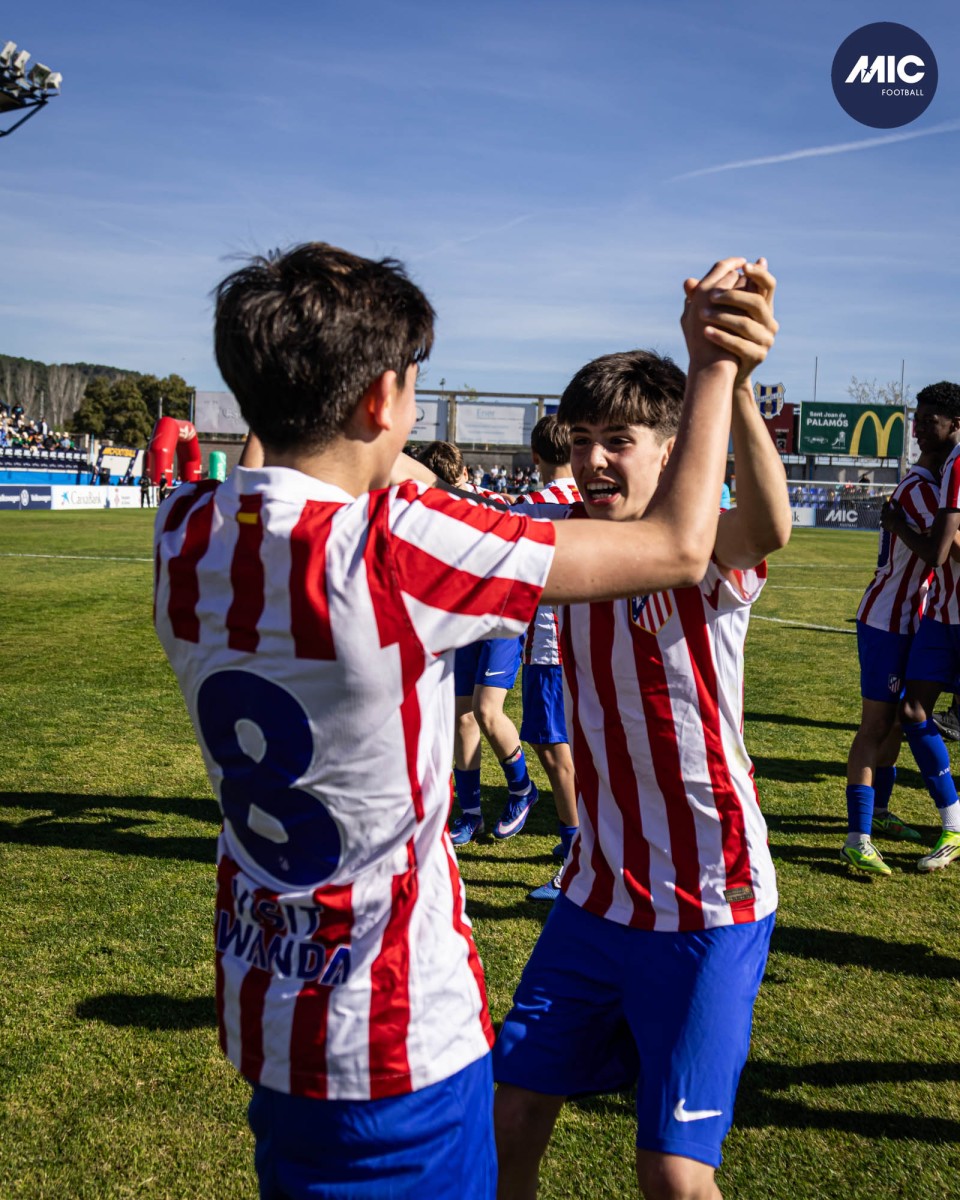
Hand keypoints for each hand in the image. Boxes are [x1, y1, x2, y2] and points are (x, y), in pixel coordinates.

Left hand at [684, 258, 777, 385]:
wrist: (722, 371)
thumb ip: (705, 299)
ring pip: (746, 324)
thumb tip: (687, 281)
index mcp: (762, 308)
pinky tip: (705, 332)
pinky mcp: (758, 356)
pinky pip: (740, 345)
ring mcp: (765, 340)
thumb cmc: (719, 336)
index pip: (768, 284)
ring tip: (701, 314)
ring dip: (722, 316)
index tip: (743, 266)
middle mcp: (769, 323)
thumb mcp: (714, 314)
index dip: (758, 273)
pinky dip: (722, 337)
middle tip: (710, 295)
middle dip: (732, 296)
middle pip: (756, 302)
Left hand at [880, 498, 904, 532]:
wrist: (898, 527)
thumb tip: (892, 499)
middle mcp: (883, 516)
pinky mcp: (884, 526)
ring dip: (883, 516)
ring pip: (881, 518)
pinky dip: (883, 523)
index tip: (887, 503)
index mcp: (886, 511)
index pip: (884, 505)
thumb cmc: (899, 517)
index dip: (886, 503)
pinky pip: (882, 524)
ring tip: (886, 517)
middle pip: (882, 512)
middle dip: (884, 510)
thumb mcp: (898, 509)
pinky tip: (885, 523)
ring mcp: (883, 521)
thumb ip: (895, 503)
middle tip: (887, 509)